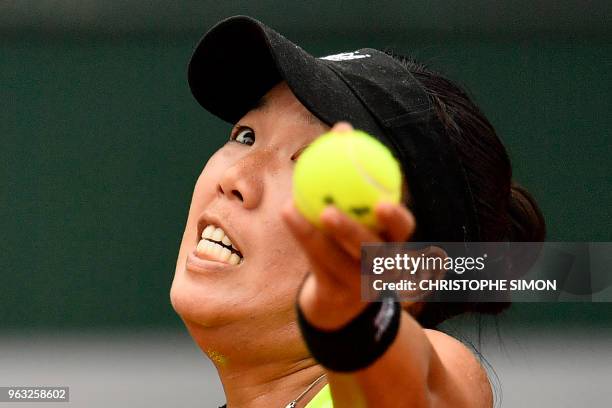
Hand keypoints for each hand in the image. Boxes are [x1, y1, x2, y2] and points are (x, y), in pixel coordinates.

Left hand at [281, 122, 414, 329]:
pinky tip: (286, 210)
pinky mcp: (336, 295)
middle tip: (329, 210)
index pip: (403, 230)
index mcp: (394, 244)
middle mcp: (382, 268)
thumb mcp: (358, 210)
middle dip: (353, 233)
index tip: (381, 202)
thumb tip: (342, 128)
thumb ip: (354, 174)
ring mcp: (359, 287)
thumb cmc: (352, 238)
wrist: (341, 295)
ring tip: (300, 208)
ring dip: (316, 235)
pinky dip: (302, 235)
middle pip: (371, 253)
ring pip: (339, 260)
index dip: (396, 218)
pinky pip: (316, 263)